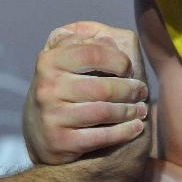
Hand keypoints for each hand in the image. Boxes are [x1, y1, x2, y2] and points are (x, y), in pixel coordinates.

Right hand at [23, 22, 149, 164]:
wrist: (40, 135)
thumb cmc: (63, 90)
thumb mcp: (67, 62)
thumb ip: (90, 44)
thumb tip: (113, 39)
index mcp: (49, 60)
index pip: (94, 52)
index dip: (119, 60)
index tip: (129, 69)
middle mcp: (47, 87)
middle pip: (103, 86)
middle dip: (130, 90)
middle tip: (142, 92)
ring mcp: (51, 115)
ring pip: (104, 111)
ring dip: (130, 111)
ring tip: (141, 110)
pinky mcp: (60, 141)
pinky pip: (101, 136)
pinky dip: (124, 132)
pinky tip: (135, 127)